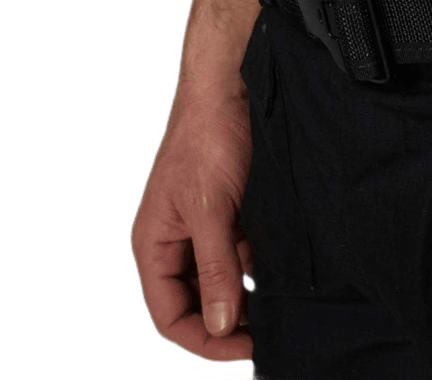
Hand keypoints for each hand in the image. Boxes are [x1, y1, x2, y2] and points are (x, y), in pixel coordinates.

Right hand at [130, 80, 256, 361]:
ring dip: (244, 296)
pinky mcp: (228, 211)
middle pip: (194, 304)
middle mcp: (173, 241)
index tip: (244, 349)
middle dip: (226, 322)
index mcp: (153, 244)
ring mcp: (202, 226)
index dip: (204, 339)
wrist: (231, 82)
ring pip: (220, 281)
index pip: (170, 316)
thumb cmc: (207, 136)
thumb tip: (221, 326)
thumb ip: (215, 269)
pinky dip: (256, 267)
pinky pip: (239, 254)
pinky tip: (279, 270)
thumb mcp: (211, 209)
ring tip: (277, 307)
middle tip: (266, 334)